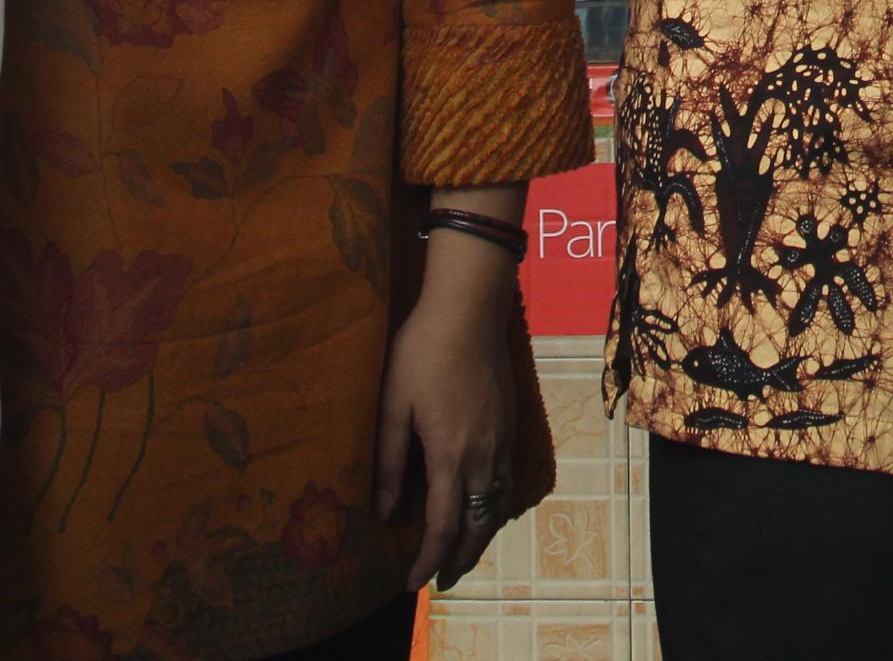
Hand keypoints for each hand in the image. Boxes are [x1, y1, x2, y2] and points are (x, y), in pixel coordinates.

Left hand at [379, 254, 518, 589]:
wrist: (469, 309)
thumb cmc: (421, 351)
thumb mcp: (393, 406)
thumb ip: (388, 461)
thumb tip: (382, 512)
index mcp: (450, 455)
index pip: (441, 526)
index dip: (426, 560)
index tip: (411, 583)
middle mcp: (483, 455)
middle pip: (478, 526)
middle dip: (460, 559)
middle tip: (440, 580)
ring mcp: (502, 439)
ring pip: (498, 506)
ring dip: (480, 536)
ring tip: (460, 552)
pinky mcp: (510, 424)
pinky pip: (506, 482)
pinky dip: (494, 508)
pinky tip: (479, 506)